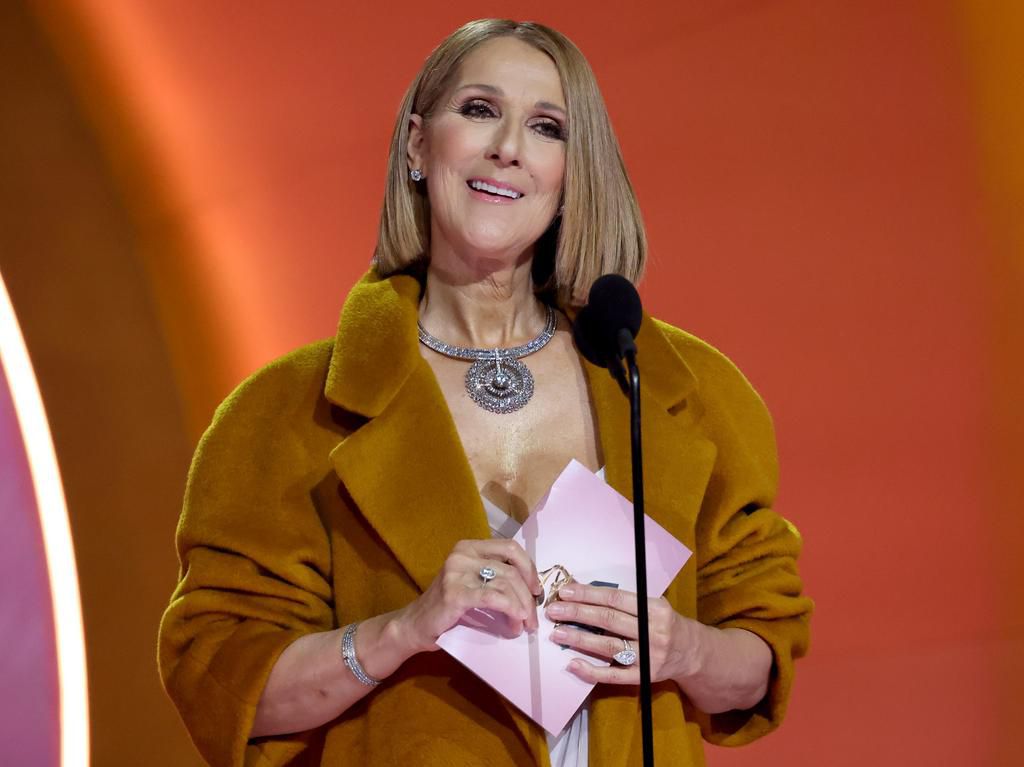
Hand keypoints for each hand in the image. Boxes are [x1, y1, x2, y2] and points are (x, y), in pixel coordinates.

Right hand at [397, 539, 542, 654]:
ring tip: (524, 625)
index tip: (536, 590)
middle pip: (511, 569)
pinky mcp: (455, 593)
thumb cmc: (448, 607)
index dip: (529, 568)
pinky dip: (510, 609)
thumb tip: (532, 588)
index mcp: (469, 546)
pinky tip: (515, 622)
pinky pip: (493, 598)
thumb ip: (495, 577)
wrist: (415, 625)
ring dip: (521, 607)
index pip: (510, 548)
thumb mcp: (472, 582)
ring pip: (505, 583)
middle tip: (533, 617)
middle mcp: (463, 554)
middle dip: (528, 595)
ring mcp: (457, 572)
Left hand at [543, 583, 701, 684]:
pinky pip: (614, 675)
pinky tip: (572, 664)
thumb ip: (626, 601)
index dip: (589, 594)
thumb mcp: (653, 605)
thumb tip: (584, 592)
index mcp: (655, 609)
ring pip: (608, 646)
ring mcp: (648, 656)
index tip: (565, 591)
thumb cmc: (666, 623)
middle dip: (578, 613)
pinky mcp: (643, 677)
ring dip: (579, 639)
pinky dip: (591, 670)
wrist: (693, 653)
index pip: (616, 599)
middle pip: (609, 620)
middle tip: (553, 610)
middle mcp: (653, 632)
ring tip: (557, 633)